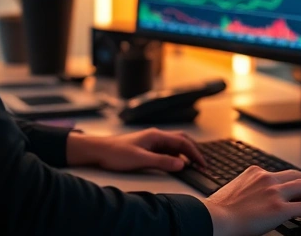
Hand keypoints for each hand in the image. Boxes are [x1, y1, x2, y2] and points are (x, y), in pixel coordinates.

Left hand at [65, 128, 206, 171]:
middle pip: (182, 140)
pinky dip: (175, 156)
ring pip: (174, 145)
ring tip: (193, 165)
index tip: (202, 165)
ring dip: (185, 154)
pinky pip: (166, 150)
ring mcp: (151, 141)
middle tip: (202, 164)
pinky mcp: (147, 147)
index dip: (195, 154)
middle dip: (194, 151)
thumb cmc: (116, 153)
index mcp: (156, 135)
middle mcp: (156, 136)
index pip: (183, 142)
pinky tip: (175, 164)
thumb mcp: (140, 159)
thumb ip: (162, 162)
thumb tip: (182, 164)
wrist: (98, 150)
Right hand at [204, 166, 300, 235]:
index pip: (280, 174)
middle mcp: (266, 178)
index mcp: (254, 173)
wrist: (214, 219)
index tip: (296, 193)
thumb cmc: (217, 212)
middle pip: (298, 176)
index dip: (291, 184)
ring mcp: (274, 192)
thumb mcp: (233, 192)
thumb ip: (247, 191)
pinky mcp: (279, 208)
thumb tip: (252, 203)